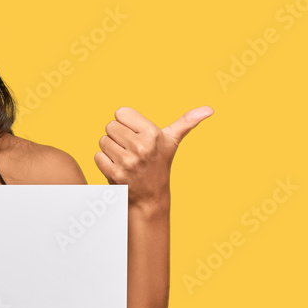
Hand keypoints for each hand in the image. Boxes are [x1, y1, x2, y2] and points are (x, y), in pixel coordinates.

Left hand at [94, 105, 213, 208]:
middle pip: (110, 126)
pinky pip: (98, 156)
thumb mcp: (173, 141)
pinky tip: (117, 167)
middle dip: (118, 136)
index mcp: (152, 133)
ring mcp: (127, 161)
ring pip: (103, 141)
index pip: (121, 112)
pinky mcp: (115, 173)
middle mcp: (141, 146)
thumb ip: (187, 122)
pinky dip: (104, 162)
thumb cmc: (160, 164)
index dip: (126, 123)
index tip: (136, 135)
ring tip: (124, 158)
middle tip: (130, 149)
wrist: (151, 198)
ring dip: (110, 149)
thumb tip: (209, 109)